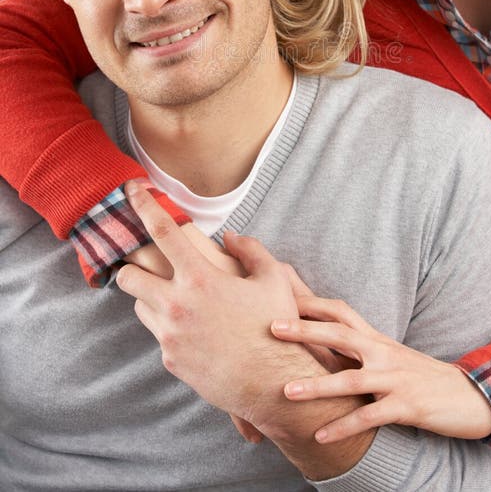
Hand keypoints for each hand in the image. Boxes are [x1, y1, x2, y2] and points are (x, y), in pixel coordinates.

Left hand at [116, 188, 373, 478]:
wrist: (272, 384)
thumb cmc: (277, 327)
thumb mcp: (273, 279)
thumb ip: (251, 250)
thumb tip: (230, 237)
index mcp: (200, 278)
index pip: (161, 232)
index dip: (143, 206)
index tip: (130, 189)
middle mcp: (177, 305)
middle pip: (129, 276)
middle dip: (133, 267)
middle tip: (150, 267)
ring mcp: (170, 335)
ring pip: (140, 307)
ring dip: (153, 298)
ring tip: (184, 301)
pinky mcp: (171, 360)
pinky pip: (160, 335)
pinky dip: (171, 327)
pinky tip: (200, 331)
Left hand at [270, 294, 490, 443]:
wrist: (470, 395)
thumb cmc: (421, 376)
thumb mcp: (390, 354)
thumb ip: (360, 347)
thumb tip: (323, 343)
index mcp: (377, 338)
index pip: (341, 312)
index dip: (312, 303)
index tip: (281, 294)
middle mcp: (383, 352)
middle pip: (339, 334)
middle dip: (305, 330)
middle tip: (272, 327)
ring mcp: (395, 379)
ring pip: (350, 379)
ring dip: (317, 386)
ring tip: (287, 392)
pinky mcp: (406, 406)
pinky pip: (369, 417)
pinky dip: (344, 426)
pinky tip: (320, 435)